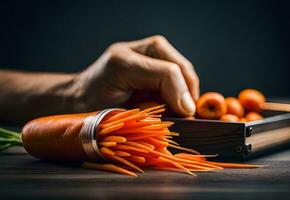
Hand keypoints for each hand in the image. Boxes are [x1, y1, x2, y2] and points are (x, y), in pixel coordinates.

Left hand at [74, 35, 199, 115]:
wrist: (84, 96)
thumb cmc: (94, 105)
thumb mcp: (117, 110)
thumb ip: (149, 109)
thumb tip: (185, 112)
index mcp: (125, 59)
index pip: (167, 72)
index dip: (181, 94)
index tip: (187, 115)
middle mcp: (140, 50)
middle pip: (181, 68)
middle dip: (188, 93)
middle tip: (189, 116)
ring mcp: (149, 51)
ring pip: (184, 70)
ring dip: (187, 92)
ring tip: (181, 112)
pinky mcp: (156, 59)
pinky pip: (178, 74)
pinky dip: (181, 91)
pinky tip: (176, 105)